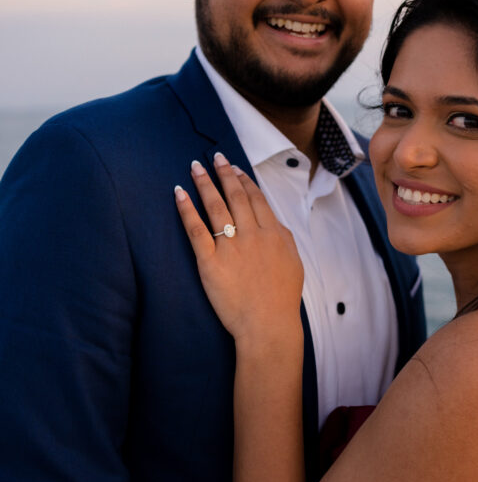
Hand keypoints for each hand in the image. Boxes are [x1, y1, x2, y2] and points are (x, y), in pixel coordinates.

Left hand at [175, 154, 303, 341]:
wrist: (268, 325)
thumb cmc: (281, 299)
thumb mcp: (294, 263)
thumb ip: (284, 238)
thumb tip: (274, 222)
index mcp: (273, 234)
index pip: (256, 199)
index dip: (244, 180)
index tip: (235, 168)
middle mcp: (252, 235)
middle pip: (235, 196)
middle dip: (224, 173)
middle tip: (215, 156)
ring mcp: (230, 248)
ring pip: (216, 206)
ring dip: (204, 183)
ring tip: (195, 167)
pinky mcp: (210, 262)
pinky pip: (195, 230)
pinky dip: (186, 209)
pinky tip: (179, 193)